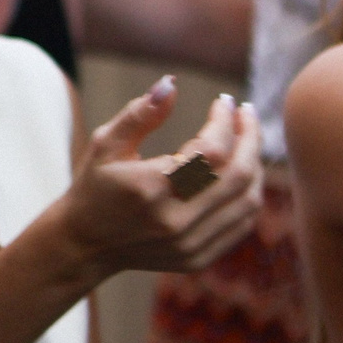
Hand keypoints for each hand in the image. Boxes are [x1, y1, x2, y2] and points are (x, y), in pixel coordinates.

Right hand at [54, 79, 261, 279]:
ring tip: (246, 140)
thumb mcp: (106, 144)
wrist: (86, 244)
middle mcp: (175, 221)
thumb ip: (140, 114)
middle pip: (239, 175)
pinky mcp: (199, 258)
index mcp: (150, 188)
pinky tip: (241, 172)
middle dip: (250, 138)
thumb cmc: (95, 185)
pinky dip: (249, 194)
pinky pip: (242, 223)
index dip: (224, 121)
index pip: (210, 151)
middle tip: (247, 113)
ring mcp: (190, 244)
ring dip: (255, 165)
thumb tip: (171, 84)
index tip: (224, 101)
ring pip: (248, 201)